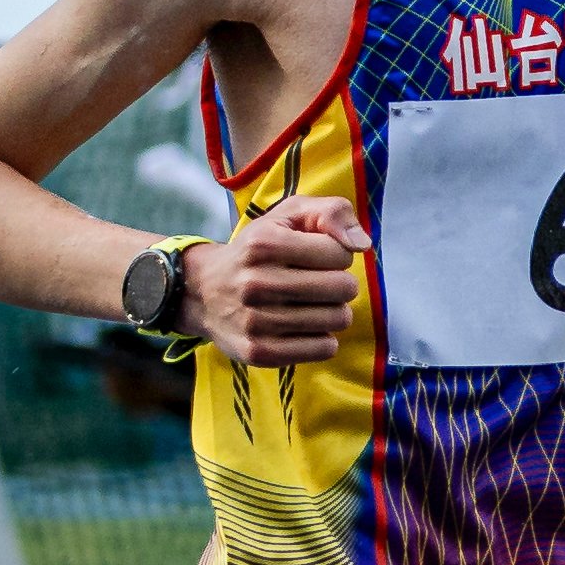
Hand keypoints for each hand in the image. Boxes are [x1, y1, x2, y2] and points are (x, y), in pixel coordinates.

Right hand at [175, 196, 366, 366]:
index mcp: (265, 243)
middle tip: (320, 284)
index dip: (337, 254)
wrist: (203, 292)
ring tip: (312, 305)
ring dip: (333, 312)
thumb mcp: (287, 216)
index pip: (340, 252)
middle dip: (340, 284)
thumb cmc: (256, 250)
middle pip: (343, 288)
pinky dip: (323, 339)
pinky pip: (324, 349)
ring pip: (337, 319)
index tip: (318, 258)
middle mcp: (257, 282)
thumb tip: (361, 243)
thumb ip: (331, 212)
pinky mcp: (259, 352)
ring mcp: (256, 321)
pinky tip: (305, 328)